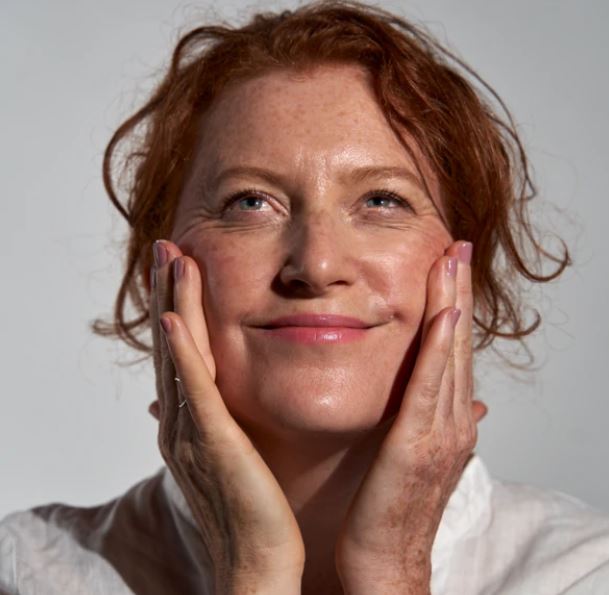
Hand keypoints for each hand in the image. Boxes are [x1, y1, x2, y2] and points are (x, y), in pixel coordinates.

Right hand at [150, 239, 304, 594]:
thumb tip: (210, 397)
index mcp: (190, 420)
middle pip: (172, 343)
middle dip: (168, 292)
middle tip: (166, 245)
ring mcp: (192, 431)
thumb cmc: (252, 508)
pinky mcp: (212, 443)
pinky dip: (182, 354)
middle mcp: (182, 420)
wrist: (259, 560)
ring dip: (174, 305)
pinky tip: (175, 320)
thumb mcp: (231, 453)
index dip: (177, 306)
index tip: (181, 266)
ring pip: (179, 355)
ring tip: (172, 259)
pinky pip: (194, 390)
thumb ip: (218, 420)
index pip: (181, 351)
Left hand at [335, 241, 485, 594]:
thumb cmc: (391, 508)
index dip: (454, 306)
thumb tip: (464, 402)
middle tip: (456, 246)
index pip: (453, 352)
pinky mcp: (417, 447)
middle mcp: (453, 422)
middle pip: (458, 344)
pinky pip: (430, 390)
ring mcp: (440, 434)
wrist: (385, 562)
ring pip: (450, 357)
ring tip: (451, 262)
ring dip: (452, 306)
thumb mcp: (415, 456)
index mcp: (448, 421)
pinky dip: (439, 351)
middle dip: (457, 293)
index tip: (449, 267)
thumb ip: (436, 421)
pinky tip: (443, 317)